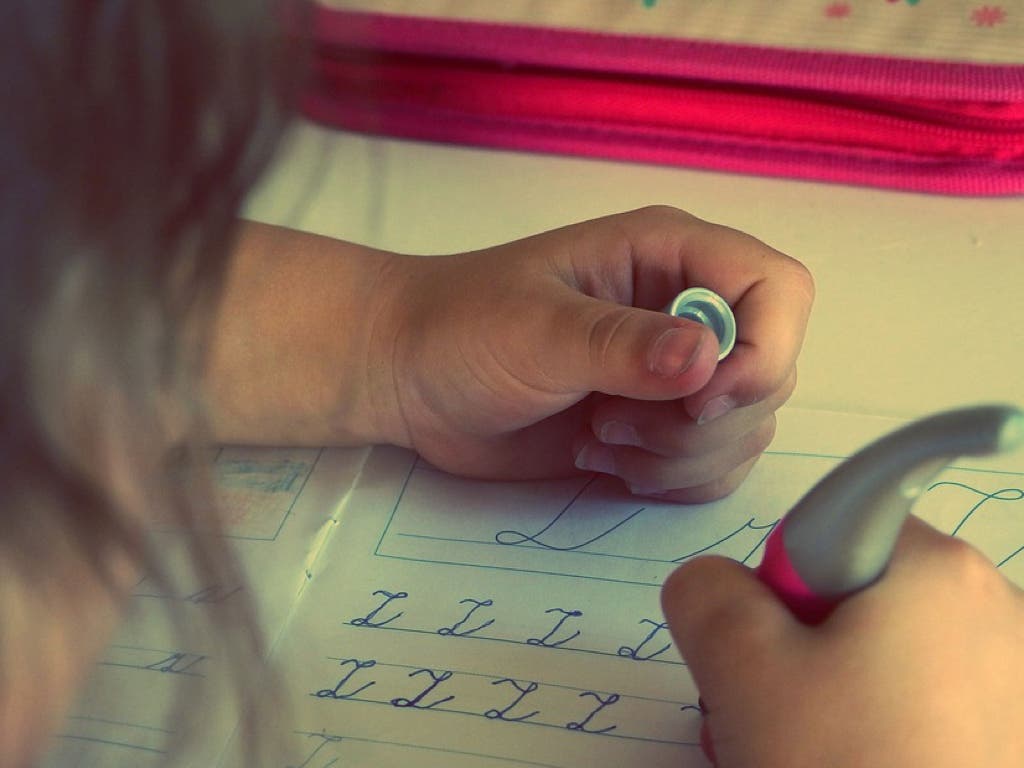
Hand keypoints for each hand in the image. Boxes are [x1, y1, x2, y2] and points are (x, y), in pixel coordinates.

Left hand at [378, 205, 812, 497]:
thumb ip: (622, 345)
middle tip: (612, 421)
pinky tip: (604, 460)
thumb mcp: (536, 329)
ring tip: (598, 437)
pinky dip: (670, 479)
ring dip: (679, 456)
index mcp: (670, 257)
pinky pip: (712, 468)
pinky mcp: (657, 428)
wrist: (409, 381)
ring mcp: (676, 376)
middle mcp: (688, 312)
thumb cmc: (460, 329)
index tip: (701, 401)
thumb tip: (709, 362)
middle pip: (770, 373)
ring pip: (746, 430)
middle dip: (703, 422)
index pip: (778, 290)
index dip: (764, 350)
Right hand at [661, 515, 1023, 766]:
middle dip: (809, 655)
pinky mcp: (1019, 736)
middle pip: (861, 598)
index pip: (827, 532)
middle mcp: (999, 609)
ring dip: (845, 701)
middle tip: (792, 724)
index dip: (785, 593)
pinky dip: (896, 734)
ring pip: (895, 660)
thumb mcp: (739, 670)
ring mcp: (1020, 680)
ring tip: (828, 762)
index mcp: (935, 569)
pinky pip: (938, 706)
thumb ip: (705, 593)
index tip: (787, 659)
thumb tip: (714, 585)